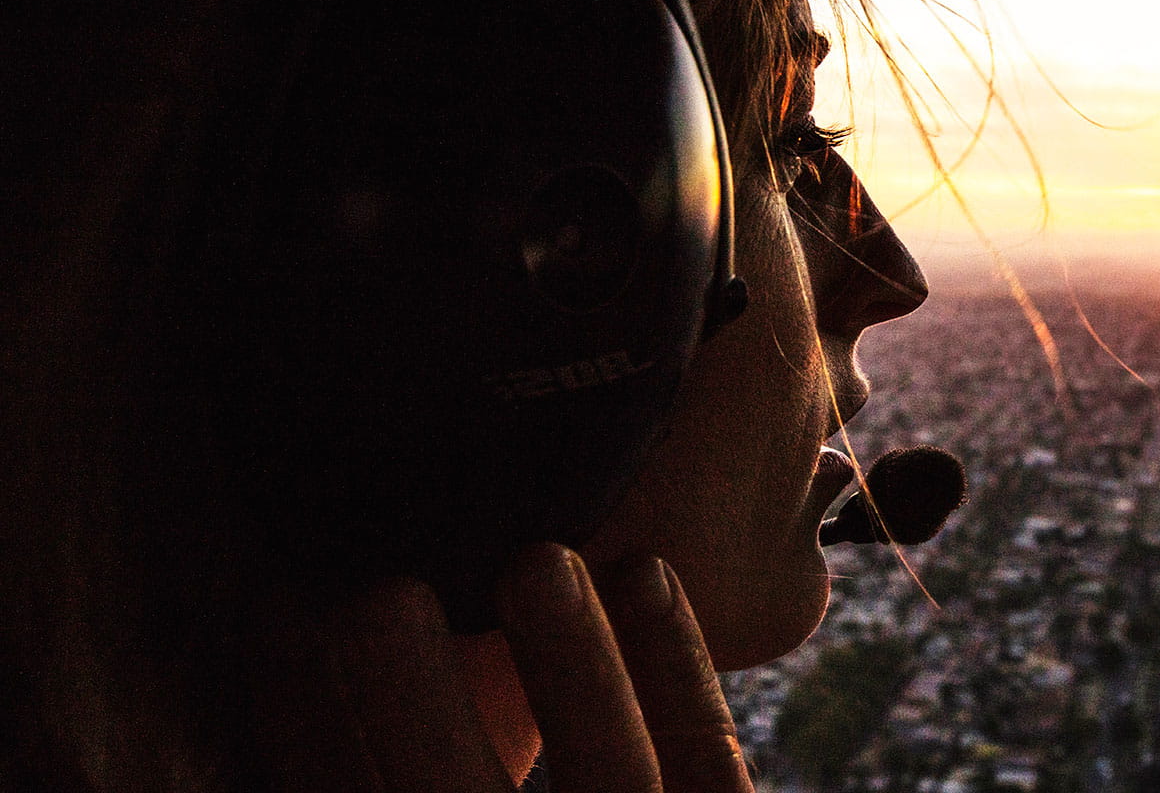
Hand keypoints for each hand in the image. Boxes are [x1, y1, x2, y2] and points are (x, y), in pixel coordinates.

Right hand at [250, 545, 752, 791]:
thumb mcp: (444, 774)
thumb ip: (382, 762)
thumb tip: (280, 684)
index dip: (315, 733)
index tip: (278, 613)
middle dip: (415, 713)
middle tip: (376, 594)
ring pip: (618, 785)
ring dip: (578, 673)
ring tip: (536, 561)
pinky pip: (710, 764)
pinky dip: (681, 667)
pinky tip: (642, 568)